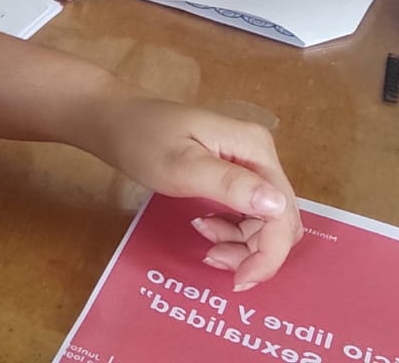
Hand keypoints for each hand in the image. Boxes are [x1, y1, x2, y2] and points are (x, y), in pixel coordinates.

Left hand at [84, 89, 302, 289]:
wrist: (116, 119)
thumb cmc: (143, 139)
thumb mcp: (181, 166)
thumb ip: (229, 185)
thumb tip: (277, 206)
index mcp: (255, 148)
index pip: (282, 212)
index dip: (269, 253)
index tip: (240, 279)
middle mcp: (260, 155)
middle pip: (280, 219)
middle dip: (255, 251)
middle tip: (214, 259)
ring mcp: (248, 164)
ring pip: (266, 221)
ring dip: (242, 244)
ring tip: (206, 244)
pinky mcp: (234, 174)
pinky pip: (248, 214)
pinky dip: (232, 232)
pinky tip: (205, 229)